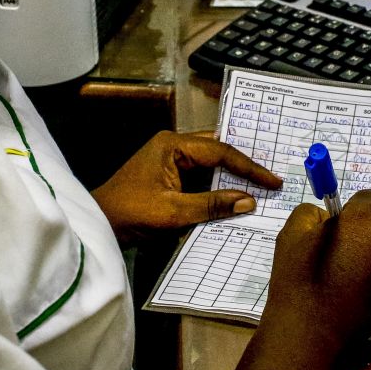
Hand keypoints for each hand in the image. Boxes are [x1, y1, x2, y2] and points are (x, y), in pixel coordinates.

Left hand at [91, 130, 282, 245]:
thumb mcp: (174, 212)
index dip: (249, 168)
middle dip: (244, 166)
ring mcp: (168, 160)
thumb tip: (249, 201)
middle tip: (271, 180)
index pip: (221, 151)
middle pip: (217, 151)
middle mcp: (171, 145)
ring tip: (259, 187)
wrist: (98, 224)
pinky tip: (233, 196)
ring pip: (210, 163)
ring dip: (231, 177)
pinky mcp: (167, 175)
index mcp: (172, 145)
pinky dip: (216, 186)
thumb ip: (213, 204)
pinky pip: (199, 176)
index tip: (272, 182)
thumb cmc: (129, 214)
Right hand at [261, 190, 370, 353]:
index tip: (344, 223)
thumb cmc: (298, 279)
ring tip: (366, 264)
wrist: (310, 331)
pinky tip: (370, 284)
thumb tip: (329, 217)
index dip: (356, 209)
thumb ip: (313, 214)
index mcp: (365, 218)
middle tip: (357, 243)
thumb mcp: (292, 234)